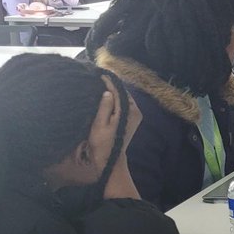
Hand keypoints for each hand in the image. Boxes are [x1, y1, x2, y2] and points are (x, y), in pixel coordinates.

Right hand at [92, 83, 141, 199]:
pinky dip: (115, 98)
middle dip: (112, 86)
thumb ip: (105, 107)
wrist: (110, 159)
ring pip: (123, 98)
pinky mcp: (131, 119)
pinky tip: (105, 95)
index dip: (109, 82)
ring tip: (99, 83)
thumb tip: (108, 92)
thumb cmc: (102, 143)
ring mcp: (135, 115)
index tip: (99, 74)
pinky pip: (123, 104)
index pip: (119, 91)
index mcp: (130, 112)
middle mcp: (136, 111)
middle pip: (123, 93)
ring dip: (113, 91)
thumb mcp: (100, 124)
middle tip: (97, 76)